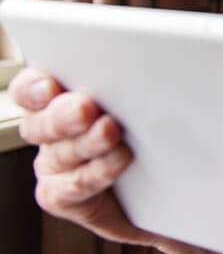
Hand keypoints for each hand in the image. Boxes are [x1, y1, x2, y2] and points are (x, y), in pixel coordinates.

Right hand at [13, 67, 151, 245]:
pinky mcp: (61, 195)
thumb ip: (125, 83)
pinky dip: (97, 172)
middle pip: (40, 122)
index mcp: (58, 99)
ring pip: (60, 154)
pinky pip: (71, 186)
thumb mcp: (138, 97)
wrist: (161, 181)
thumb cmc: (149, 127)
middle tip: (86, 107)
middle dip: (63, 114)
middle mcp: (49, 131)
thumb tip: (146, 59)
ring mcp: (54, 164)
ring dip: (88, 141)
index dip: (33, 87)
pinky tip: (120, 159)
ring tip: (111, 131)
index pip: (30, 89)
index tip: (50, 85)